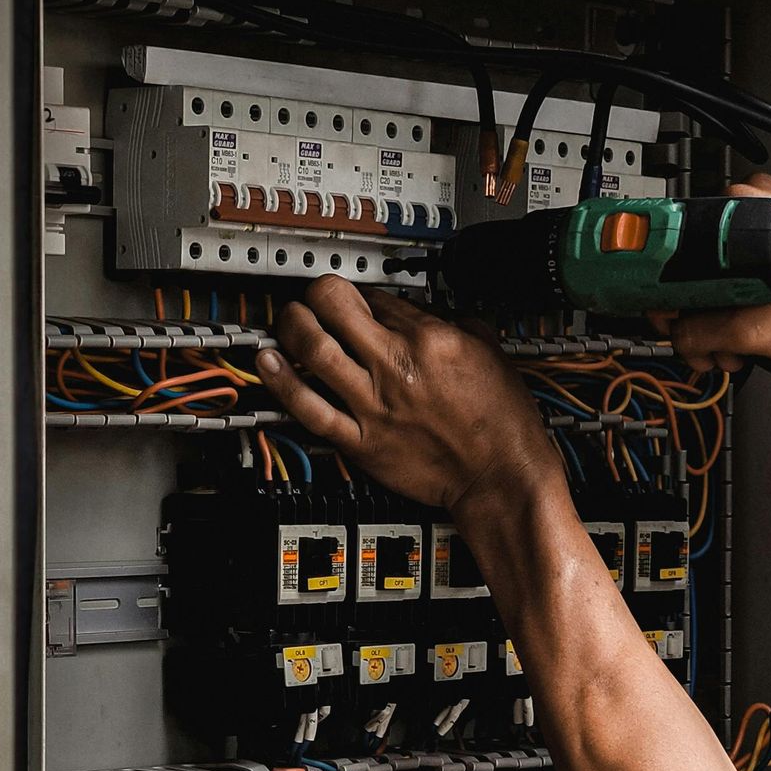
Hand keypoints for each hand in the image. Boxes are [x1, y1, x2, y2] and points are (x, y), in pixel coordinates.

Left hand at [255, 281, 561, 516]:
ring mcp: (374, 405)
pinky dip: (281, 382)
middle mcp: (396, 367)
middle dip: (316, 294)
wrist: (501, 477)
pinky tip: (267, 363)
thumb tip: (437, 313)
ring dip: (291, 326)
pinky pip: (309, 408)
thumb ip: (461, 325)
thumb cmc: (503, 425)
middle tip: (312, 298)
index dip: (363, 293)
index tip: (359, 301)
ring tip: (287, 321)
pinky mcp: (361, 441)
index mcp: (431, 340)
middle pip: (334, 307)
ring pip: (312, 349)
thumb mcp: (491, 353)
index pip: (377, 297)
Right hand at [665, 182, 770, 381]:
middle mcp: (760, 202)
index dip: (670, 301)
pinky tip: (760, 330)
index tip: (675, 326)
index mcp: (740, 207)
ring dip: (727, 316)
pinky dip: (752, 301)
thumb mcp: (755, 329)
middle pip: (703, 266)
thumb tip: (679, 337)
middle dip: (702, 318)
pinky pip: (757, 271)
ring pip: (731, 272)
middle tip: (714, 349)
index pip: (676, 252)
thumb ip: (701, 334)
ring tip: (741, 348)